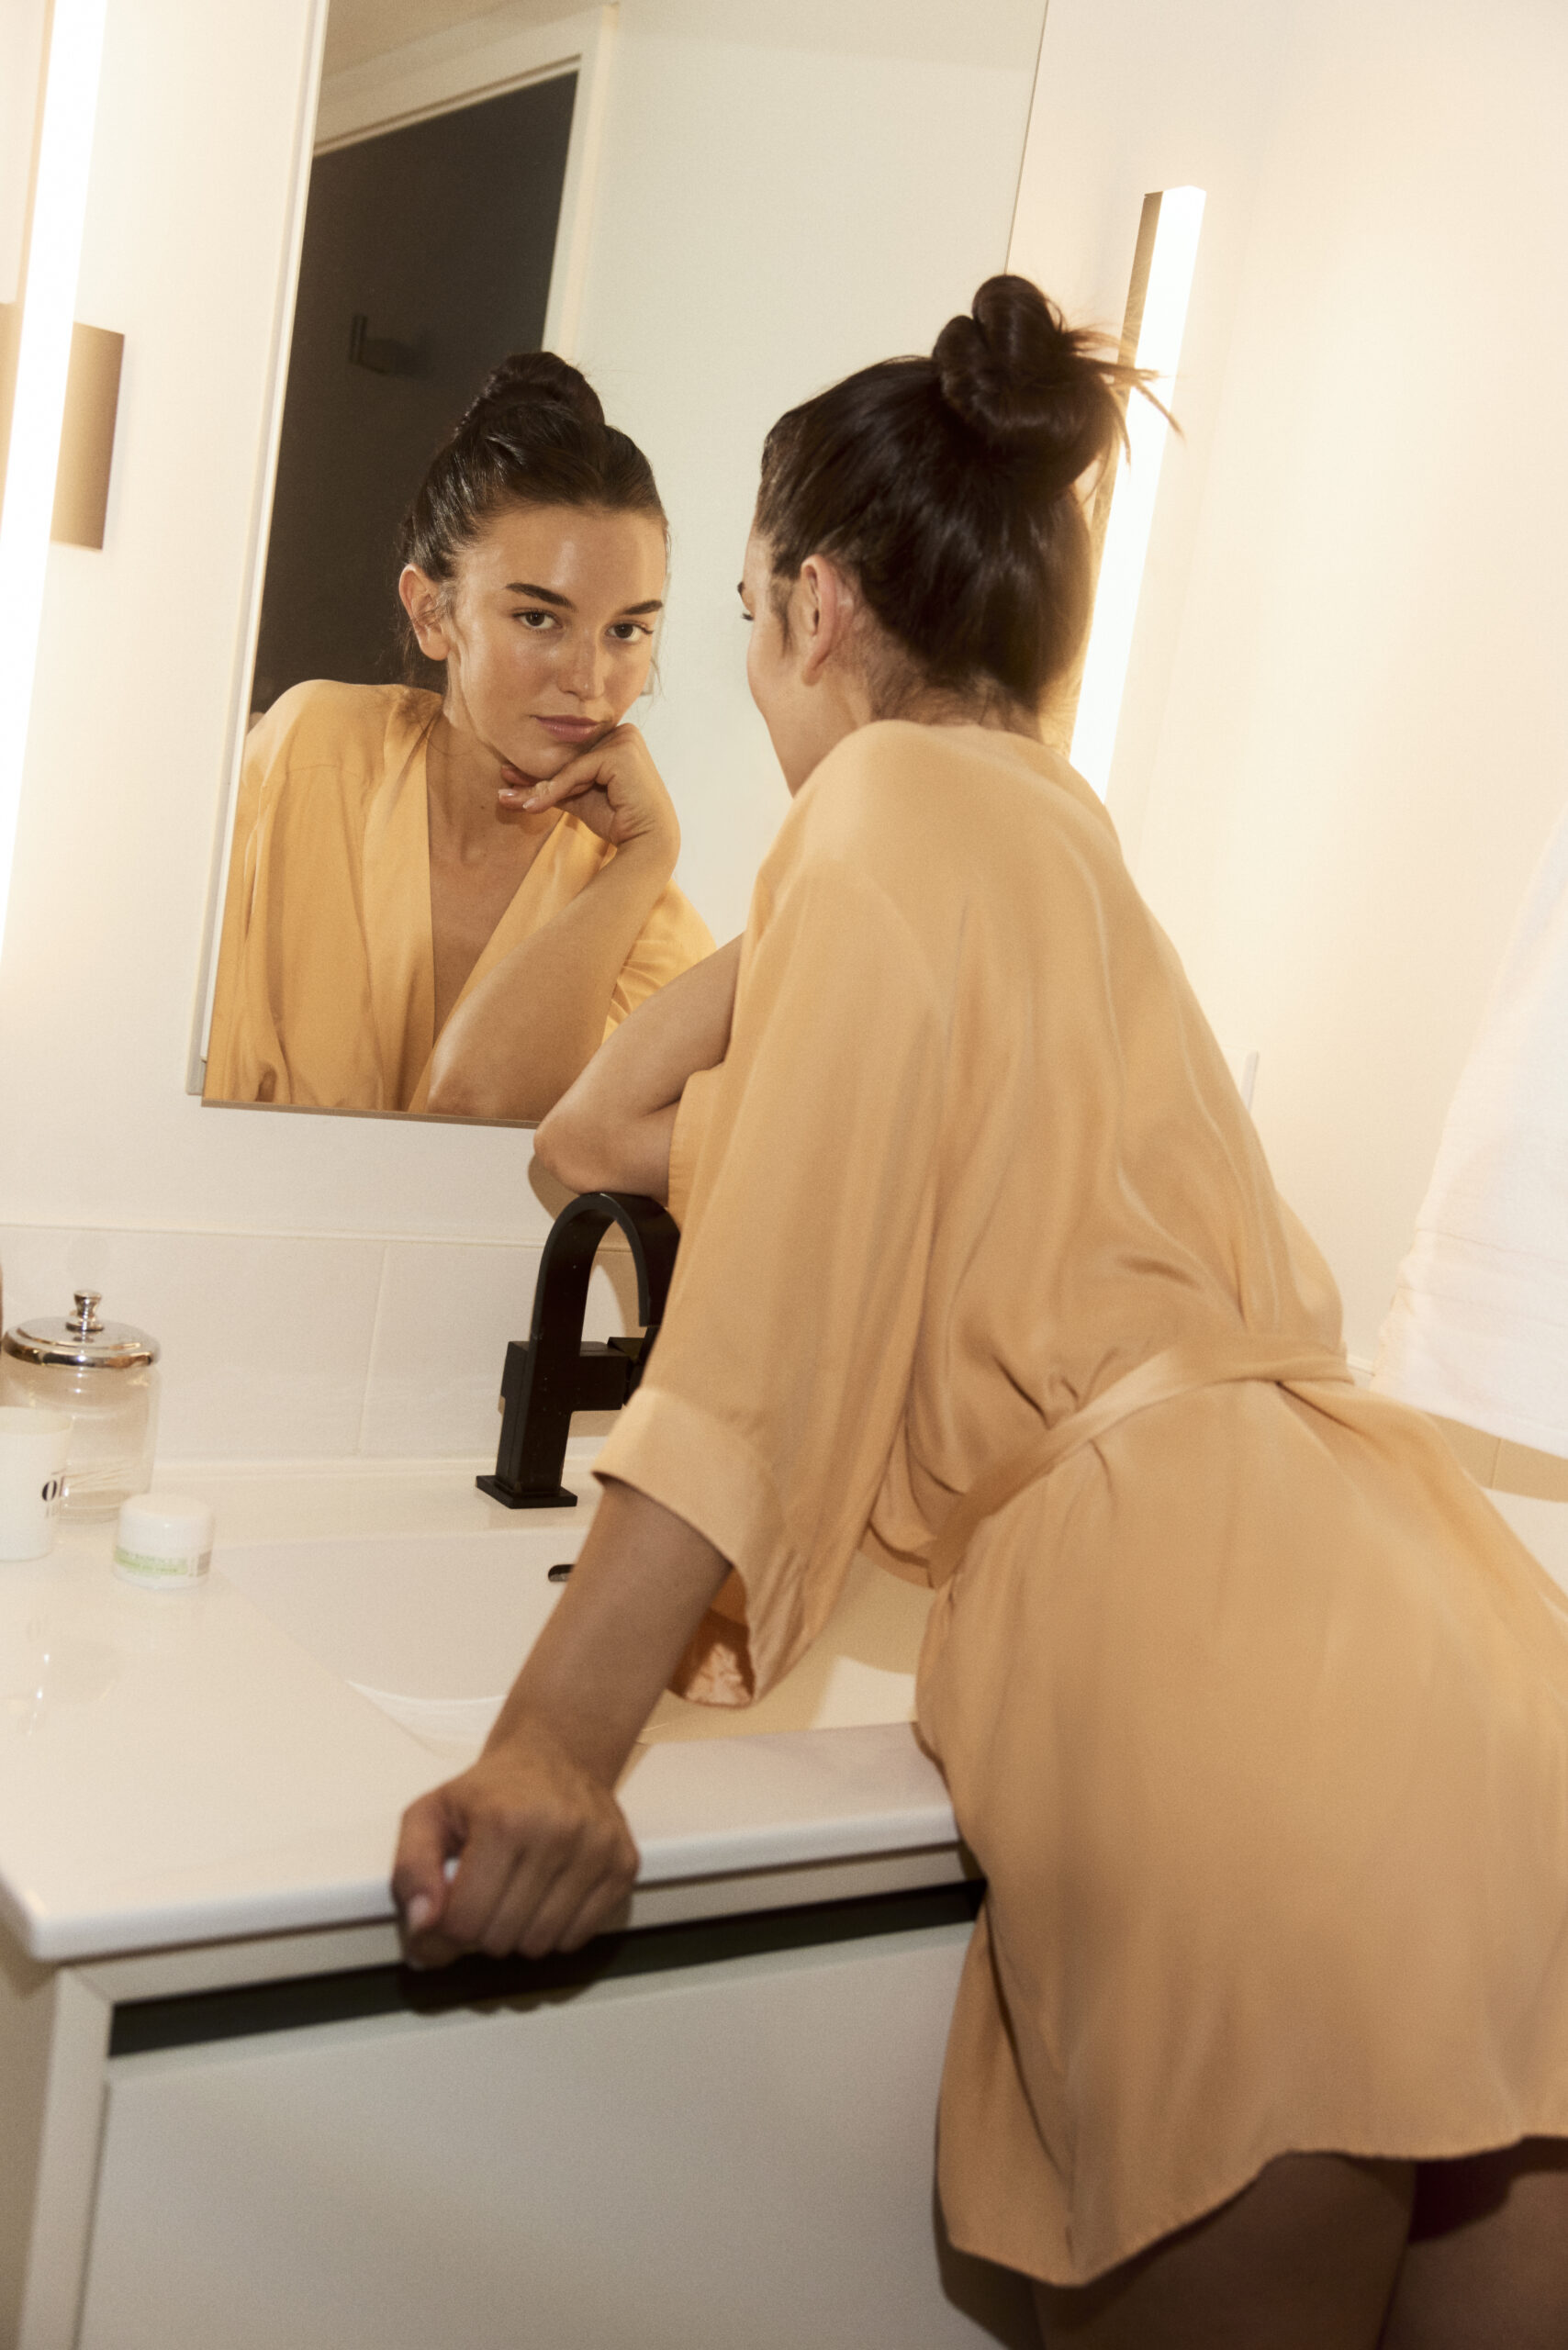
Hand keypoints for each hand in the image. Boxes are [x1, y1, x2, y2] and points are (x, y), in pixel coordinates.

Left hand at [392, 1718, 639, 1966]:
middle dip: (482, 1929)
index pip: (463, 1923)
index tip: (450, 1905)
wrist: (556, 1754)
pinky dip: (556, 1929)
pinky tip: (546, 1895)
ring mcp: (597, 1850)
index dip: (446, 1927)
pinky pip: (579, 1937)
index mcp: (504, 1821)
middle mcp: (558, 1833)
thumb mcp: (429, 1814)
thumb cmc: (490, 1791)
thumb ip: (411, 1870)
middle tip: (483, 1894)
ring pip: (541, 1945)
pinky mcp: (624, 1865)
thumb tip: (423, 1924)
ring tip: (514, 1894)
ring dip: (519, 1933)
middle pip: (501, 1939)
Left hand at [500, 722, 679, 861]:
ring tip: (509, 800)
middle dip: (534, 778)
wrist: (647, 842)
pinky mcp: (620, 753)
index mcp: (616, 737)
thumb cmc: (618, 819)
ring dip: (540, 787)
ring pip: (570, 765)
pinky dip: (554, 790)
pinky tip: (532, 807)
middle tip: (503, 791)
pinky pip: (576, 772)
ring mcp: (623, 740)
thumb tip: (510, 781)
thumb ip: (553, 785)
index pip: (572, 753)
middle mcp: (622, 731)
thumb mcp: (579, 796)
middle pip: (568, 757)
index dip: (541, 769)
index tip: (508, 778)